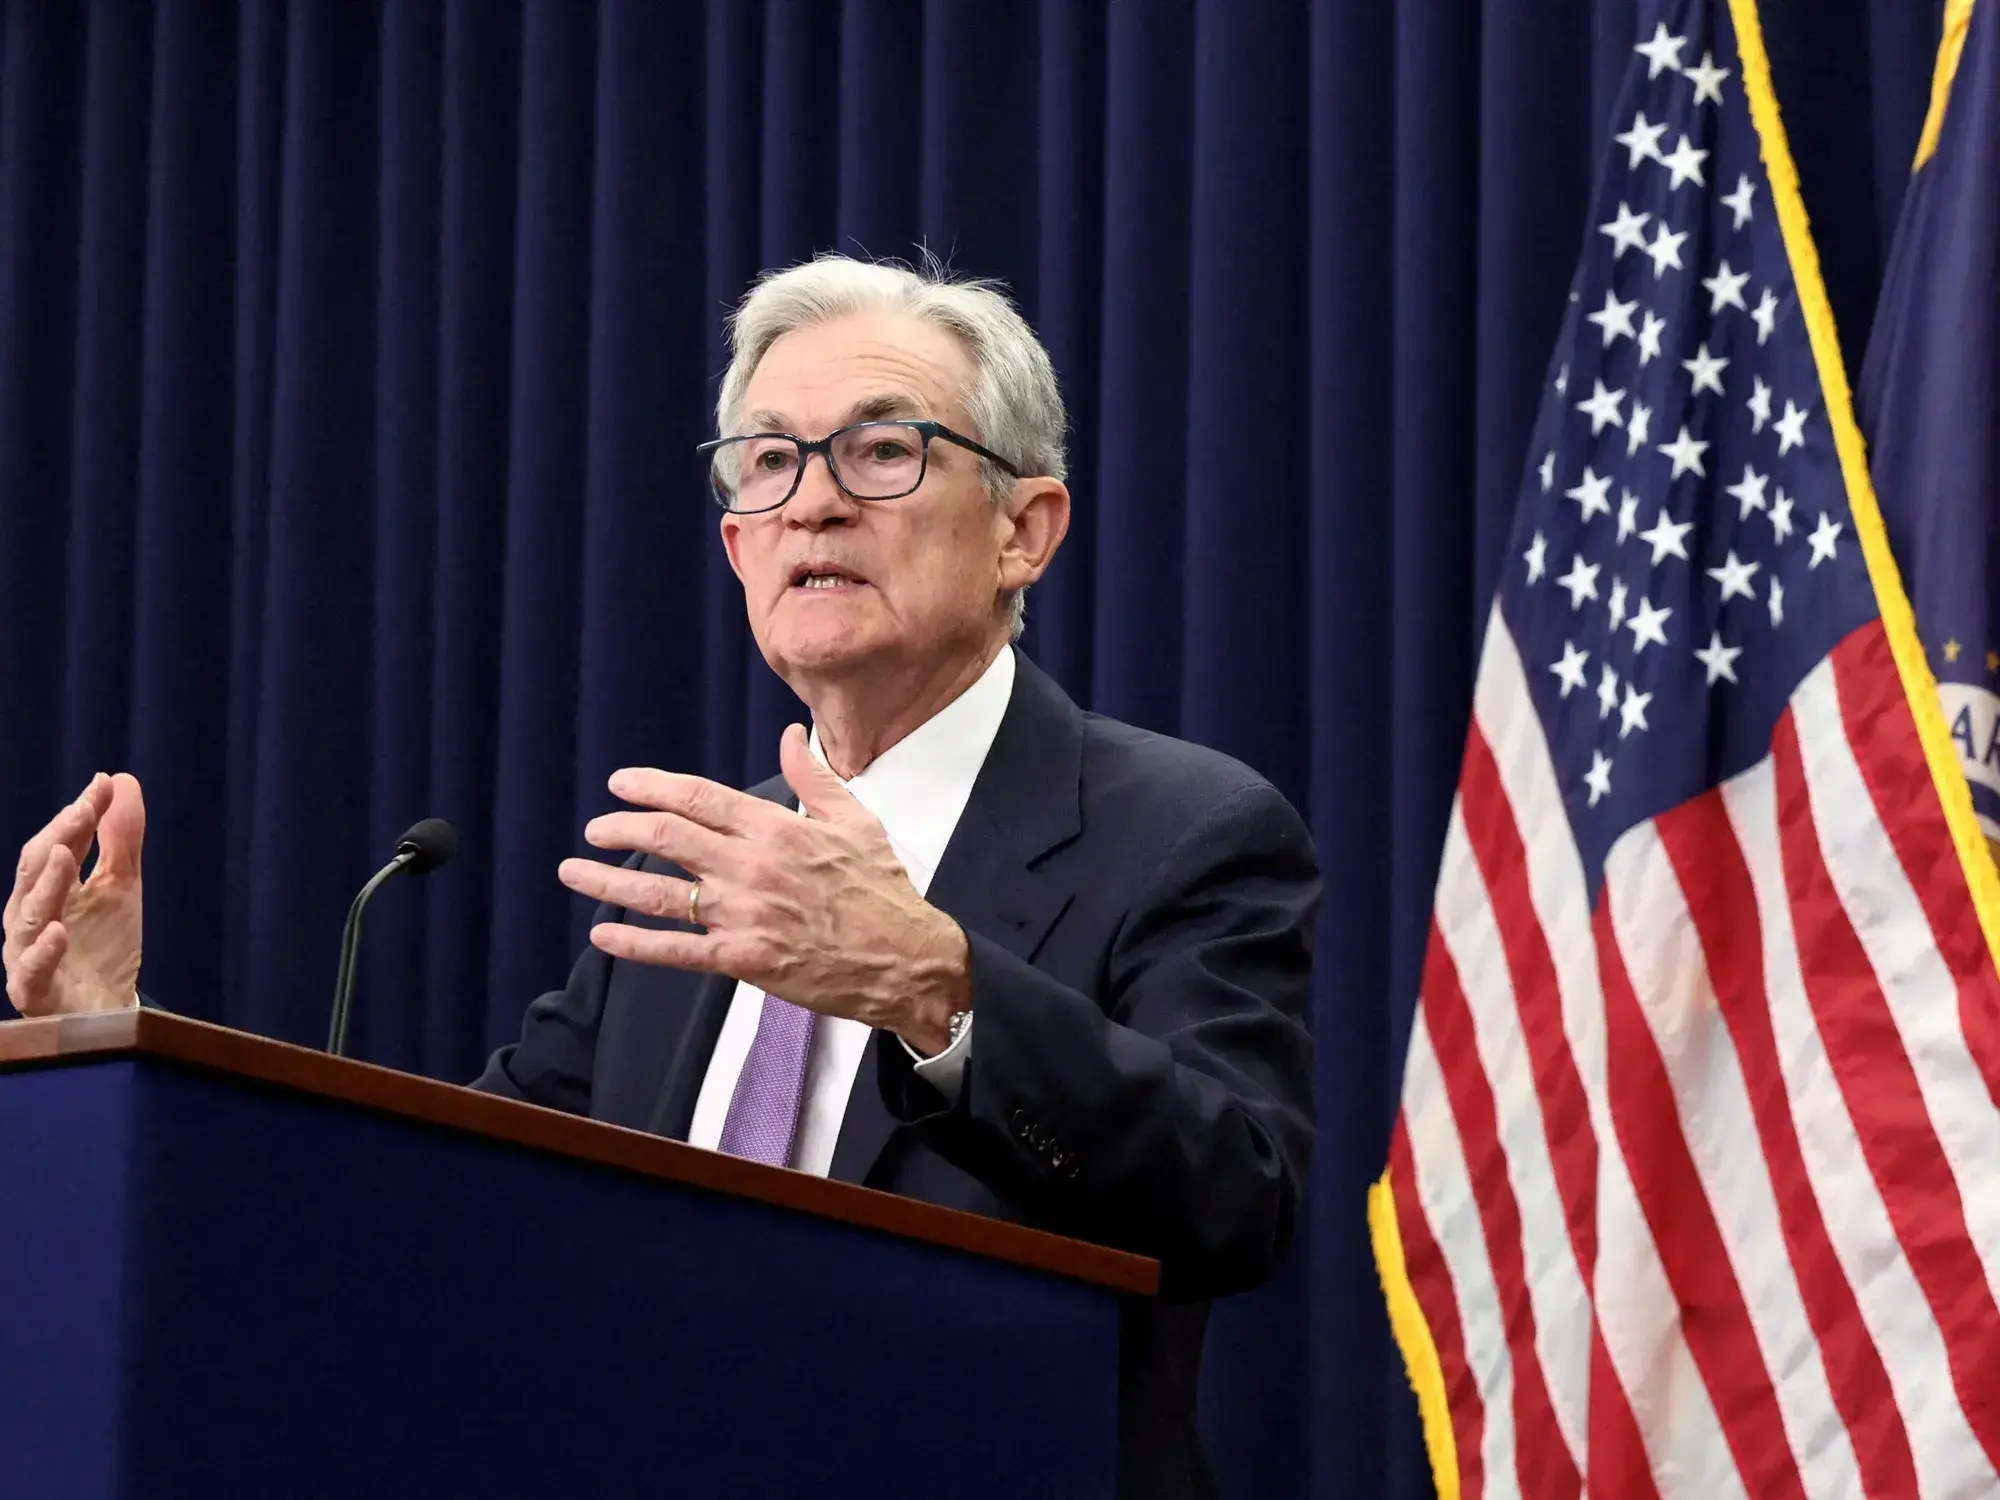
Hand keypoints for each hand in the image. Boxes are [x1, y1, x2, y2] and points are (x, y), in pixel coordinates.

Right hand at [3, 774, 145, 1016]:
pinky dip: (44, 951)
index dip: (78, 816)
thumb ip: (120, 839)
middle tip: (82, 810)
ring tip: (67, 856)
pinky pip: (31, 972)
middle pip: (36, 873)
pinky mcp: (35, 992)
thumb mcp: (121, 885)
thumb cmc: (104, 944)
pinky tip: (60, 932)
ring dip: (47, 885)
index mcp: (46, 888)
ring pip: (29, 916)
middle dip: (58, 838)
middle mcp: (29, 917)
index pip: (57, 845)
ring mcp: (27, 954)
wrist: (107, 1009)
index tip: (103, 785)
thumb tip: (121, 781)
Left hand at [558, 726, 969, 1053]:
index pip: (699, 798)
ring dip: (609, 882)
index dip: (652, 787)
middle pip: (669, 839)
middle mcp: (754, 866)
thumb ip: (814, 778)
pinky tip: (603, 934)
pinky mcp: (744, 960)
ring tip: (574, 872)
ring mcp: (745, 915)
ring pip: (662, 894)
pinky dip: (635, 943)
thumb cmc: (882, 890)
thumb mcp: (856, 822)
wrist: (905, 959)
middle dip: (621, 829)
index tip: (620, 784)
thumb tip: (792, 734)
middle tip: (596, 828)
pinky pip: (677, 951)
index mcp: (778, 828)